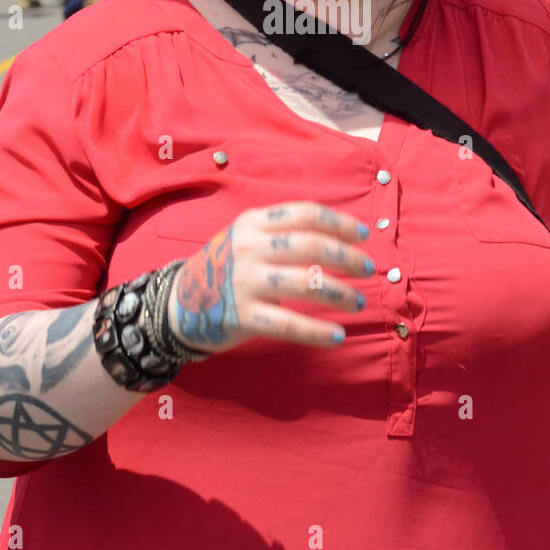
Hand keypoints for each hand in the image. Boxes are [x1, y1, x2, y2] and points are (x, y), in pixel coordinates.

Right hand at [168, 202, 373, 353]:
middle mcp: (250, 248)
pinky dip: (317, 331)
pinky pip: (288, 324)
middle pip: (311, 245)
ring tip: (357, 302)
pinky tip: (337, 335)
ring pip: (306, 282)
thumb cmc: (228, 267)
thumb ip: (283, 232)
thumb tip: (340, 236)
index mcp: (254, 223)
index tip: (363, 236)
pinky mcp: (244, 316)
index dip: (340, 223)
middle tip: (368, 269)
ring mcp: (246, 282)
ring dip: (340, 293)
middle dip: (347, 257)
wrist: (180, 302)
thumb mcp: (247, 236)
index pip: (306, 214)